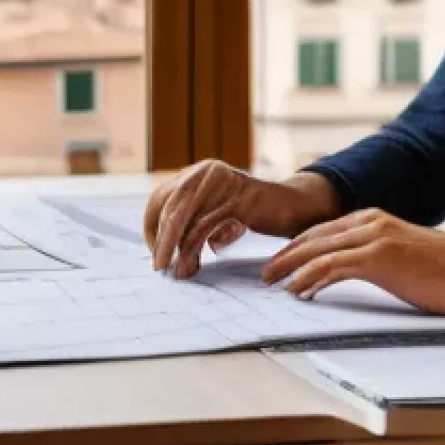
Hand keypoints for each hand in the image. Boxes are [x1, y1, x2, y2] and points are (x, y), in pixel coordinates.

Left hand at [143, 160, 342, 278]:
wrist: (292, 206)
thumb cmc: (251, 213)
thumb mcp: (216, 209)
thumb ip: (193, 218)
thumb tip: (161, 247)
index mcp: (198, 172)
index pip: (161, 197)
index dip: (152, 226)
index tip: (153, 252)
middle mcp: (206, 172)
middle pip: (170, 207)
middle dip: (161, 241)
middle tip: (159, 267)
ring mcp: (223, 183)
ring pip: (186, 218)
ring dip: (177, 250)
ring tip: (179, 273)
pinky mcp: (238, 199)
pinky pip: (207, 226)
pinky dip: (196, 249)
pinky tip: (196, 266)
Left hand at [261, 207, 444, 316]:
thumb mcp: (403, 252)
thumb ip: (377, 252)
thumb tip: (353, 266)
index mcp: (374, 218)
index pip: (324, 230)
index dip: (298, 246)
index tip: (281, 262)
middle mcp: (370, 222)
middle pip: (314, 237)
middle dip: (285, 255)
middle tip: (265, 273)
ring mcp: (374, 238)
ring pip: (318, 250)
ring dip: (290, 267)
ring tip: (273, 283)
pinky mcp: (379, 258)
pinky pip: (333, 267)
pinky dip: (310, 278)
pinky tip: (299, 291)